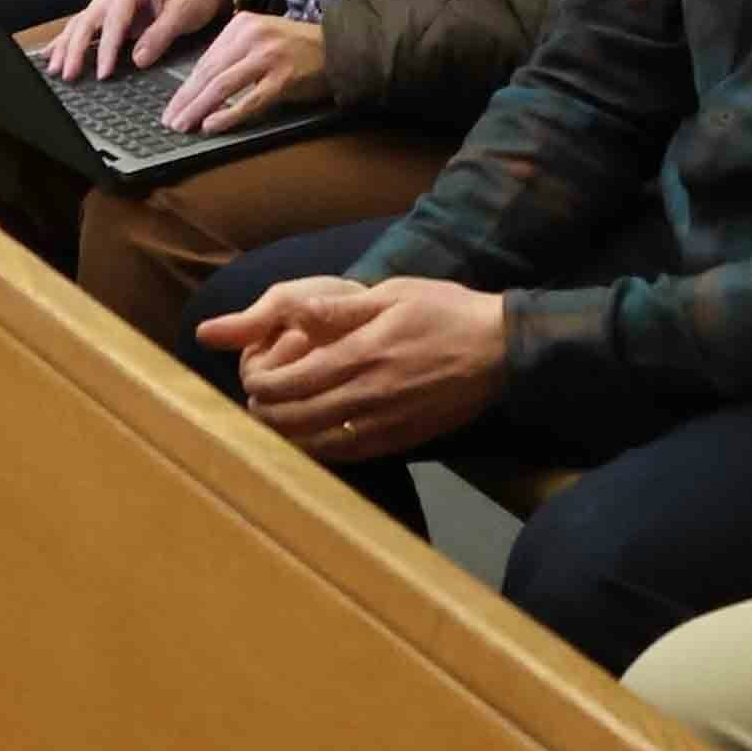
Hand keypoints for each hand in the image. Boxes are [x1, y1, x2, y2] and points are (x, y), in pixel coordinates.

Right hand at [51, 0, 229, 79]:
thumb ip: (160, 36)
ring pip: (81, 21)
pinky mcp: (109, 6)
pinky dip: (69, 38)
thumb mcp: (184, 14)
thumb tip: (137, 59)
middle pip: (89, 18)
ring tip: (54, 68)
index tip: (103, 73)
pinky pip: (85, 22)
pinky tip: (52, 52)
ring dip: (66, 45)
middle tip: (68, 74)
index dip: (106, 48)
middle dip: (75, 48)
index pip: (114, 20)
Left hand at [166, 12, 330, 131]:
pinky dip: (228, 115)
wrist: (340, 48)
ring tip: (183, 125)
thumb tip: (200, 88)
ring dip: (198, 109)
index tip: (172, 105)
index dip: (186, 86)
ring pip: (223, 85)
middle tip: (169, 121)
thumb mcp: (261, 39)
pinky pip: (249, 100)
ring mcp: (268, 56)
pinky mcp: (283, 78)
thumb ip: (234, 55)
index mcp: (242, 24)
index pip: (206, 59)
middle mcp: (252, 36)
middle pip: (209, 72)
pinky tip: (212, 125)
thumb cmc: (298, 49)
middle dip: (185, 100)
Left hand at [202, 274, 508, 457]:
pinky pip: (348, 456)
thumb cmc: (445, 313)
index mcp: (359, 355)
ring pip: (317, 445)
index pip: (289, 382)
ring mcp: (383, 424)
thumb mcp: (393, 294)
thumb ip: (340, 309)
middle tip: (256, 405)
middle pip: (295, 419)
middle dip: (266, 415)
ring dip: (288, 438)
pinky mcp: (400, 440)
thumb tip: (293, 311)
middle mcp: (366, 395)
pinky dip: (321, 452)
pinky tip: (313, 442)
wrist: (499, 350)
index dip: (261, 387)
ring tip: (276, 425)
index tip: (252, 381)